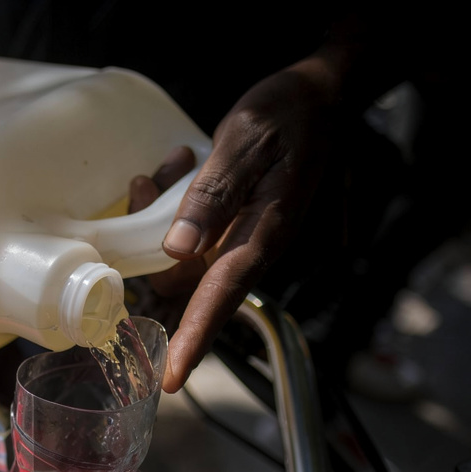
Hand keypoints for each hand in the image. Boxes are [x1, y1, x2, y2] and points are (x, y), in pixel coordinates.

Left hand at [140, 58, 341, 392]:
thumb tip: (176, 251)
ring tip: (172, 162)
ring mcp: (244, 239)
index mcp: (265, 233)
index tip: (171, 377)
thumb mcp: (246, 141)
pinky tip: (177, 164)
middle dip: (153, 242)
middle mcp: (254, 246)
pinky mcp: (234, 226)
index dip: (194, 338)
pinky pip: (190, 234)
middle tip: (149, 178)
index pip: (222, 295)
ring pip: (182, 255)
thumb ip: (212, 195)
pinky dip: (173, 205)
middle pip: (187, 278)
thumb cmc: (288, 112)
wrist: (321, 94)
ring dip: (160, 212)